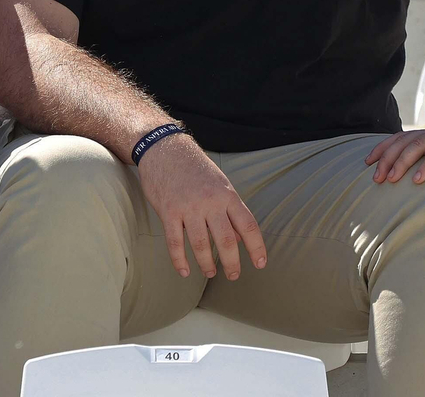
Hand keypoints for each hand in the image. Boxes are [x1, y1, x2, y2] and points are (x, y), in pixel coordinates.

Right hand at [136, 134, 266, 280]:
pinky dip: (180, 260)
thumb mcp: (220, 184)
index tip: (260, 264)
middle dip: (232, 263)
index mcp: (227, 195)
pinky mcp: (168, 211)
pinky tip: (184, 271)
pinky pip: (175, 242)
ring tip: (211, 273)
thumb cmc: (194, 168)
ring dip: (207, 264)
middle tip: (233, 276)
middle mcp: (210, 202)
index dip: (257, 247)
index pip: (248, 226)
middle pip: (227, 240)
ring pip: (201, 244)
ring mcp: (188, 207)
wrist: (164, 149)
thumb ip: (230, 210)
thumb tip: (241, 238)